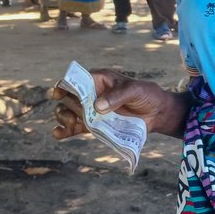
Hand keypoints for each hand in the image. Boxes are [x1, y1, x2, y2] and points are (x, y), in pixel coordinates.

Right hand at [52, 69, 178, 139]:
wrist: (156, 113)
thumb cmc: (146, 95)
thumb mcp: (135, 90)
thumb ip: (117, 96)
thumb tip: (97, 107)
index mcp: (99, 79)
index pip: (76, 79)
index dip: (65, 85)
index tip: (58, 93)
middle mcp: (91, 94)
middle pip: (68, 97)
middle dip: (66, 105)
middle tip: (78, 114)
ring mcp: (91, 111)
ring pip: (67, 112)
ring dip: (63, 117)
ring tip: (72, 124)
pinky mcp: (93, 126)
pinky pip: (74, 128)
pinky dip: (64, 131)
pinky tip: (60, 134)